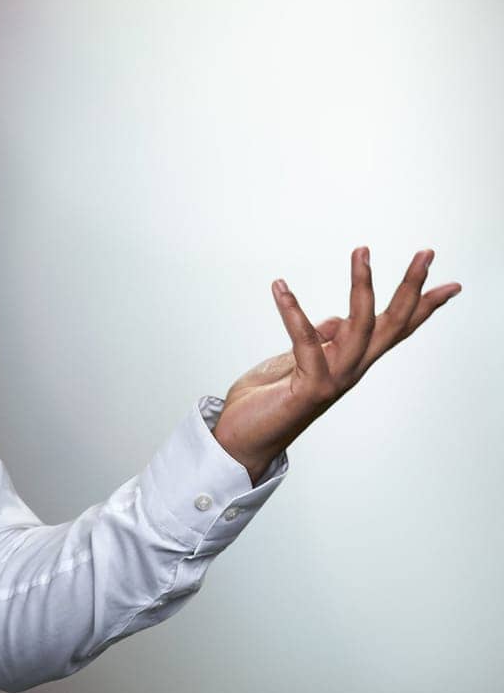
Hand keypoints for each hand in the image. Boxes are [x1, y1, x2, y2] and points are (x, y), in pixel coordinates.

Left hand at [212, 247, 461, 482]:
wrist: (243, 439)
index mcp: (350, 361)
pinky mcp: (310, 387)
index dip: (421, 306)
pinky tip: (281, 288)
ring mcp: (334, 379)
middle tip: (427, 252)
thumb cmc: (266, 400)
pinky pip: (306, 341)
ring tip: (362, 252)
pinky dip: (293, 312)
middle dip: (411, 288)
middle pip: (391, 324)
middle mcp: (350, 369)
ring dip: (362, 286)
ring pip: (360, 326)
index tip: (448, 282)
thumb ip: (321, 341)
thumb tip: (338, 319)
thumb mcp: (295, 360)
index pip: (393, 329)